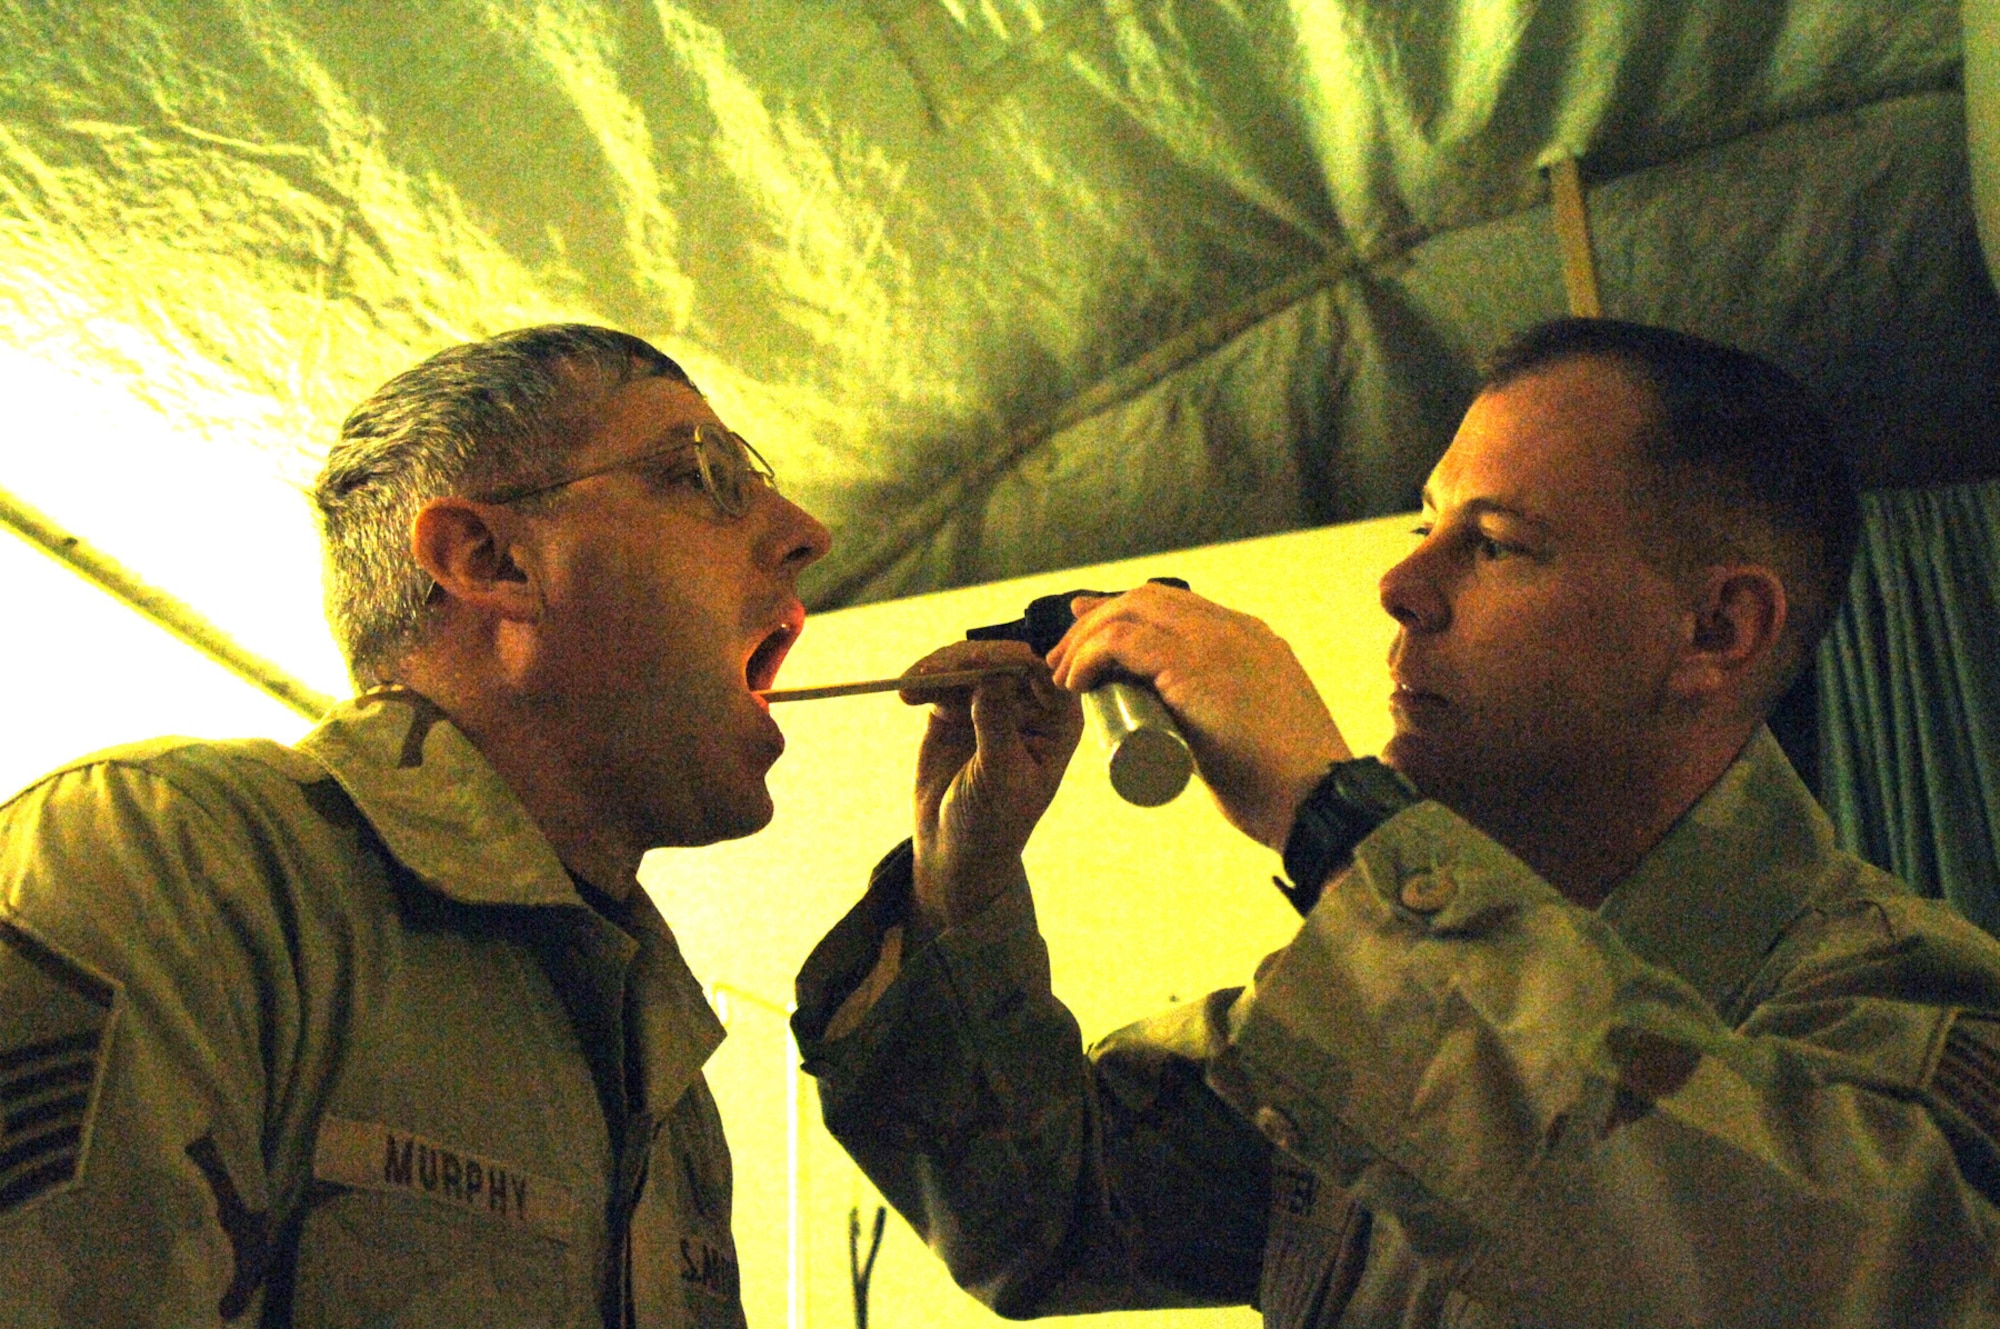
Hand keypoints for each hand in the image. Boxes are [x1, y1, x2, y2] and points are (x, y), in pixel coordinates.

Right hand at [901, 640, 1082, 938]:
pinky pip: (942, 680)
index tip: (977, 663)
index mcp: (1059, 721)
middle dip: (967, 660)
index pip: (1044, 672)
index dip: (1012, 659)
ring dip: (939, 669)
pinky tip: (907, 692)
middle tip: (933, 671)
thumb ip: (996, 725)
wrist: (955, 850)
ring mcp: (992, 703)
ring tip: (910, 685)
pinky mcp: (957, 708)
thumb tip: (991, 674)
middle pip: (1003, 659)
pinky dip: (924, 681)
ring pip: (969, 664)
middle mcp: (1030, 705)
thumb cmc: (993, 822)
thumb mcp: (999, 777)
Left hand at [1046, 583, 1351, 850]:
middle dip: (1098, 620)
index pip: (1174, 606)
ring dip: (1086, 638)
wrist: (1318, 799)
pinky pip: (1123, 641)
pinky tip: (1075, 679)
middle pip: (1147, 599)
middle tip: (1065, 658)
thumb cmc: (1284, 785)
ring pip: (1131, 611)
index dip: (1125, 613)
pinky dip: (1091, 653)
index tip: (1089, 632)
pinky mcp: (1196, 665)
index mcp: (1252, 639)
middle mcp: (1234, 629)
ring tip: (1064, 676)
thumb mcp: (1247, 734)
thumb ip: (1222, 723)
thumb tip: (1181, 733)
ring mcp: (1217, 642)